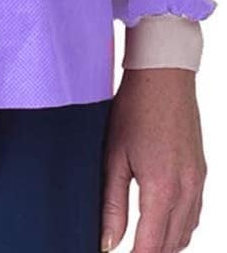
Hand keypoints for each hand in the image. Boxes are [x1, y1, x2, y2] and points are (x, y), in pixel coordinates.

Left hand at [101, 68, 206, 251]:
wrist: (163, 75)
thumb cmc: (134, 109)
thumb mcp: (114, 157)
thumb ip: (112, 205)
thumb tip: (108, 243)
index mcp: (162, 189)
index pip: (151, 246)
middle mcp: (186, 190)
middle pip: (171, 245)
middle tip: (128, 251)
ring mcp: (198, 182)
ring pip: (186, 233)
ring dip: (165, 244)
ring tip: (141, 243)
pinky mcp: (201, 172)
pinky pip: (194, 213)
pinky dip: (179, 227)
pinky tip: (161, 222)